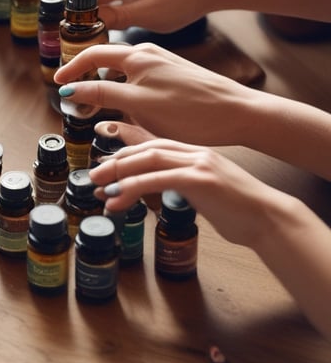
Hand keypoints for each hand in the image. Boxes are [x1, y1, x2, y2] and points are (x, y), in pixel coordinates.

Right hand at [55, 42, 256, 146]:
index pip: (93, 53)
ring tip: (95, 104)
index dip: (72, 67)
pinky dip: (123, 88)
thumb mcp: (138, 104)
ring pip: (122, 69)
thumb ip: (103, 94)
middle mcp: (148, 53)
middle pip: (106, 58)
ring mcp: (162, 63)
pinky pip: (137, 77)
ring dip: (105, 83)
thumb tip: (71, 88)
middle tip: (72, 94)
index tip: (56, 82)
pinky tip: (126, 106)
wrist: (238, 113)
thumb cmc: (190, 110)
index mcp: (137, 55)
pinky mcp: (173, 75)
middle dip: (86, 74)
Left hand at [88, 128, 281, 247]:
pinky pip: (158, 179)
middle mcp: (194, 152)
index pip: (152, 144)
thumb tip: (155, 189)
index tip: (104, 162)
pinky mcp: (200, 180)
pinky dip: (133, 187)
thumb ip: (179, 184)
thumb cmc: (236, 209)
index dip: (125, 150)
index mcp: (193, 152)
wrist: (268, 219)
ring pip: (148, 160)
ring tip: (100, 188)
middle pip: (145, 149)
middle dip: (115, 162)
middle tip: (93, 177)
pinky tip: (118, 198)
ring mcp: (198, 163)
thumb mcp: (202, 191)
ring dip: (119, 173)